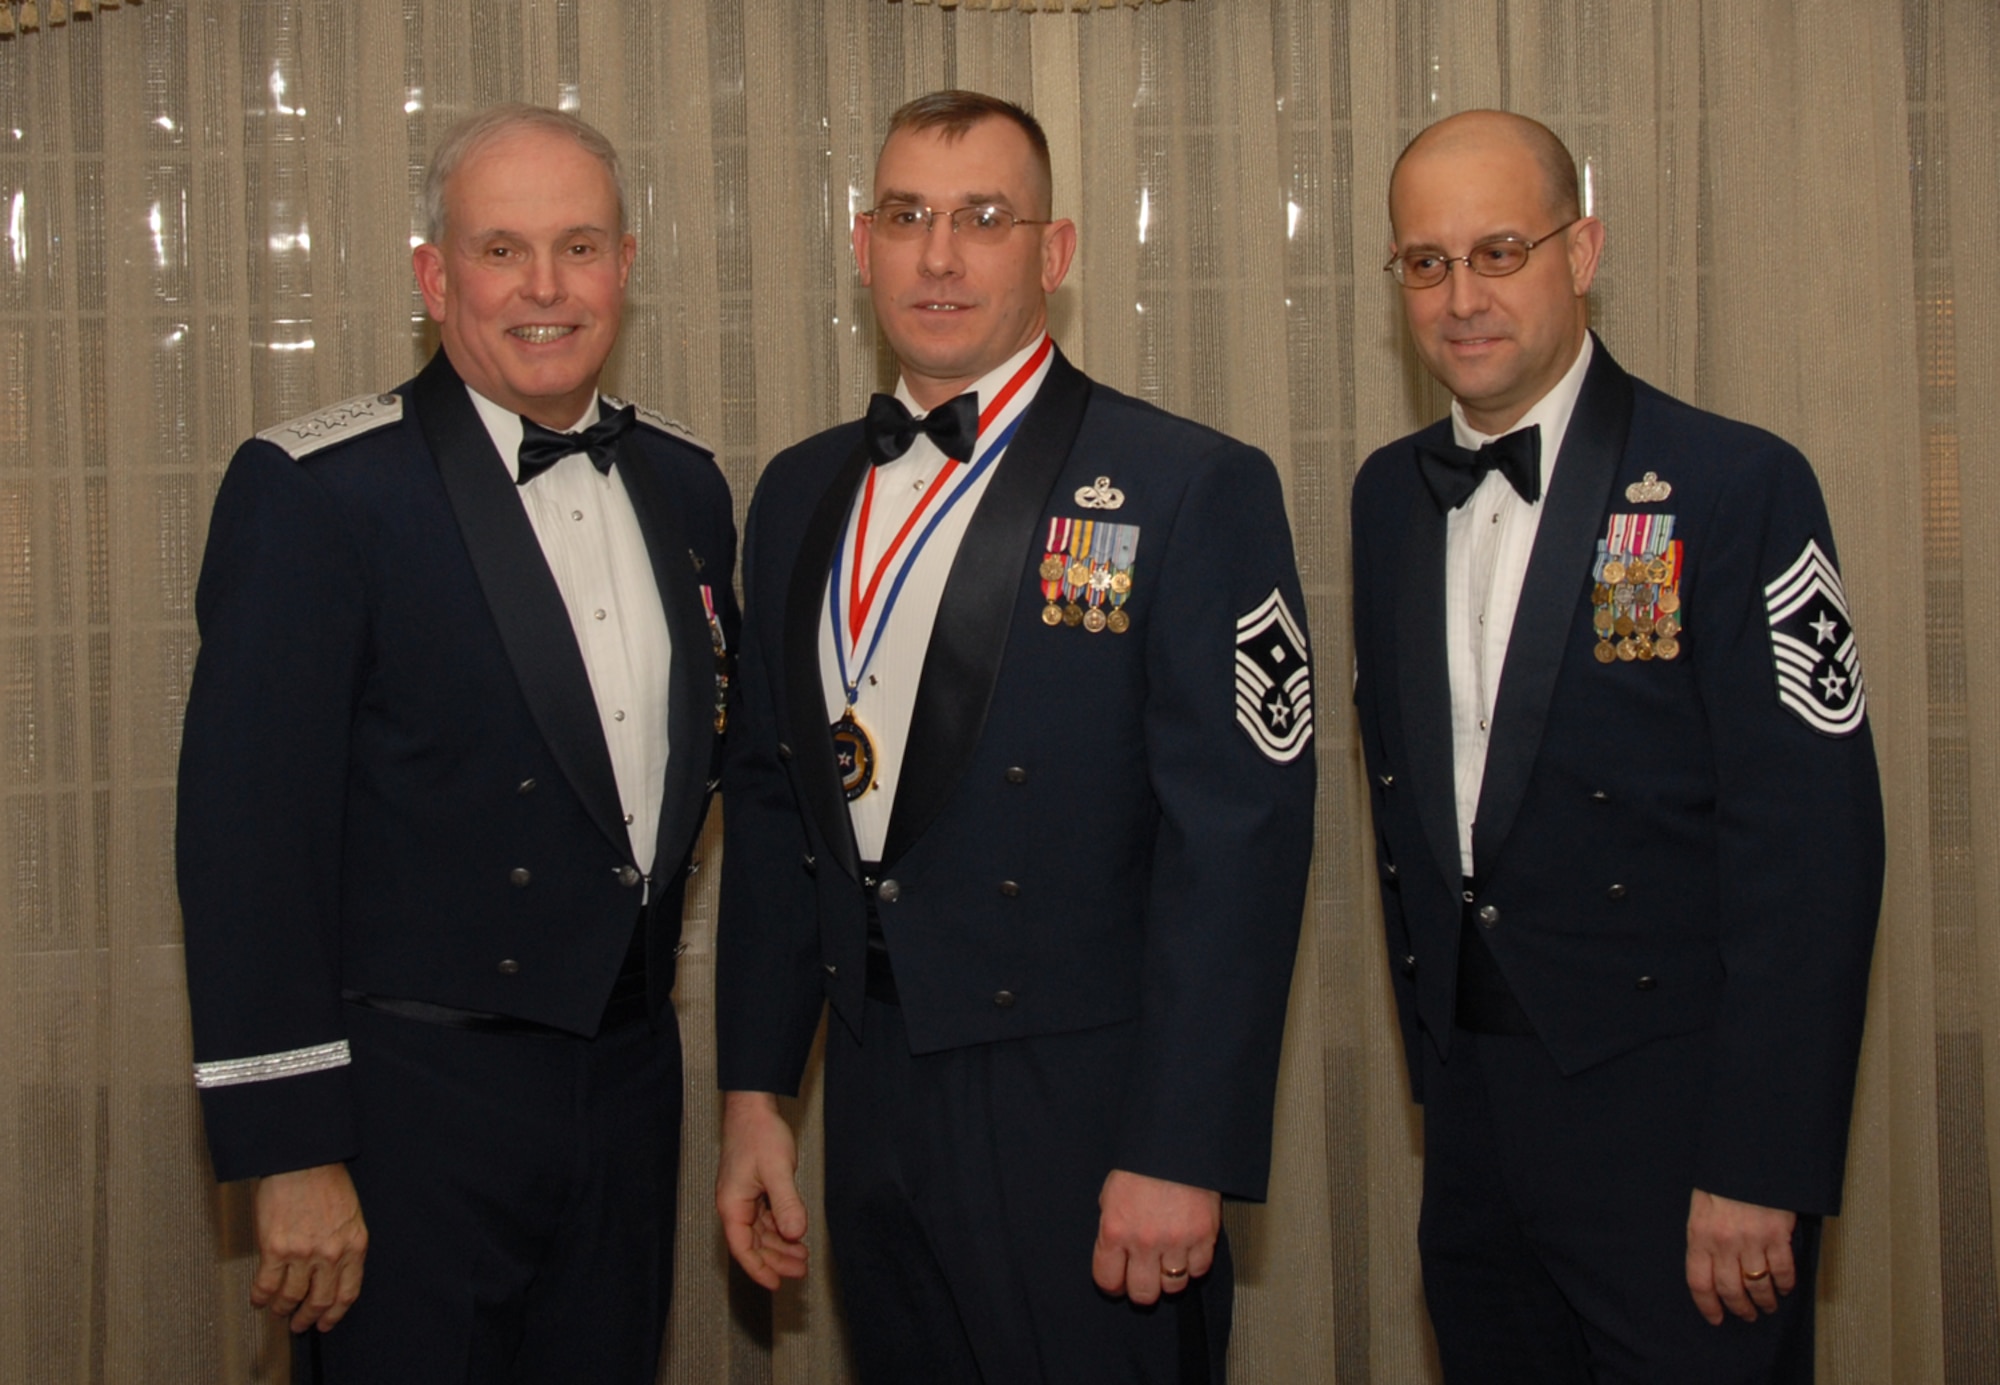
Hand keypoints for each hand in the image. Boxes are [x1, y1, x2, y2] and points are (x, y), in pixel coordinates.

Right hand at [250, 1162, 367, 1332]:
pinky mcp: (275, 1249)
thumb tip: (332, 1273)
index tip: (326, 1323)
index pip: (347, 1293)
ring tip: (278, 1310)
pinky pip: (266, 1285)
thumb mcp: (350, 1215)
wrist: (302, 1160)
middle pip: (320, 1301)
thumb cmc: (326, 1181)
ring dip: (283, 1309)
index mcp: (354, 1245)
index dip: (335, 1313)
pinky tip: (259, 1299)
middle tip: (299, 1324)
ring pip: (291, 1297)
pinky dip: (261, 1297)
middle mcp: (330, 1254)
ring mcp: (302, 1253)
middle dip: (308, 1318)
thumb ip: (344, 1244)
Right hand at [716, 1091, 809, 1289]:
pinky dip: (780, 1229)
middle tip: (801, 1270)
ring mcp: (743, 1198)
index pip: (743, 1248)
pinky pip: (765, 1218)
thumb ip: (786, 1203)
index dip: (759, 1269)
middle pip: (753, 1244)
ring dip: (780, 1246)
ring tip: (803, 1256)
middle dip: (776, 1260)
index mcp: (732, 1205)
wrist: (753, 1107)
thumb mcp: (777, 1170)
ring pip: (761, 1233)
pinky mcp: (753, 1190)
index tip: (776, 1284)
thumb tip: (795, 1233)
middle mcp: (734, 1205)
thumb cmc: (758, 1134)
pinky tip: (795, 1233)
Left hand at [1092, 1169, 1221, 1304]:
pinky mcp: (1204, 1236)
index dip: (1113, 1285)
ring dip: (1170, 1278)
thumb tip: (1115, 1253)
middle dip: (1142, 1289)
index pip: (1108, 1280)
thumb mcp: (1112, 1194)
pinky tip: (1187, 1250)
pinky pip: (1199, 1270)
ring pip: (1173, 1286)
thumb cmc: (1142, 1163)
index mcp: (1115, 1229)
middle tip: (1145, 1278)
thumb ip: (1113, 1227)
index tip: (1118, 1282)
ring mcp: (1176, 1241)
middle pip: (1142, 1294)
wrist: (1176, 1141)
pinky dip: (1194, 1264)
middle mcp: (1144, 1241)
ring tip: (1168, 1261)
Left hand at [1685, 1188, 1796, 1324]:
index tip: (1716, 1318)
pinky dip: (1784, 1285)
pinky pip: (1782, 1271)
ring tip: (1767, 1307)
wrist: (1748, 1158)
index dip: (1707, 1305)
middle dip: (1739, 1308)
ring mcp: (1751, 1240)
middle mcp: (1724, 1243)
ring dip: (1764, 1302)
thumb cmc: (1722, 1182)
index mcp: (1699, 1235)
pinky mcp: (1776, 1236)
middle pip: (1730, 1290)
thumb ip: (1703, 1237)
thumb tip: (1708, 1265)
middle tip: (1747, 1315)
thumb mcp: (1700, 1207)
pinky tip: (1784, 1289)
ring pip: (1758, 1285)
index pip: (1699, 1282)